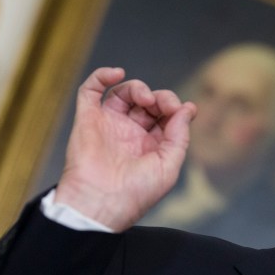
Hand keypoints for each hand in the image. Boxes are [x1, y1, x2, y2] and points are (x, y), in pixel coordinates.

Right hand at [55, 67, 196, 231]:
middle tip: (163, 105)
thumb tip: (188, 108)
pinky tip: (117, 73)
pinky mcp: (87, 119)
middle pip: (147, 103)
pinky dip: (102, 76)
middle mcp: (129, 134)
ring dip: (137, 88)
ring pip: (123, 93)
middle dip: (159, 98)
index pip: (165, 117)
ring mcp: (108, 125)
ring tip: (144, 98)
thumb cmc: (136, 192)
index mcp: (150, 147)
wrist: (101, 202)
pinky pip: (91, 90)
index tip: (181, 109)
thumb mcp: (169, 165)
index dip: (174, 107)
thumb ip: (179, 136)